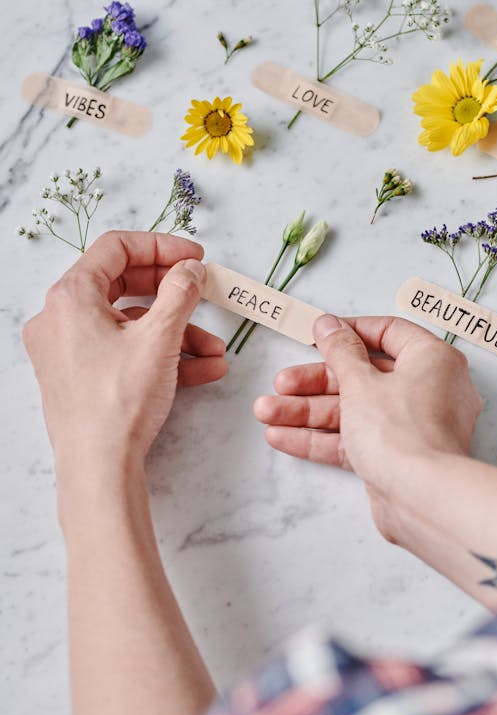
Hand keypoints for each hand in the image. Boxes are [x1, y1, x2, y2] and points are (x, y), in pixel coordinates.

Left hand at [23, 231, 226, 467]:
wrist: (99, 468)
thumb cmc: (117, 402)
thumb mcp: (160, 337)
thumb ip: (180, 293)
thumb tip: (190, 270)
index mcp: (71, 297)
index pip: (116, 248)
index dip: (161, 246)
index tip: (194, 257)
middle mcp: (61, 318)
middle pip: (124, 285)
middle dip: (175, 294)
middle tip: (205, 292)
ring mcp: (68, 349)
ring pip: (130, 325)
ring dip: (178, 332)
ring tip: (216, 350)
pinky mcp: (80, 376)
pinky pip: (124, 352)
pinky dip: (161, 356)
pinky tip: (203, 369)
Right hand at [253, 315, 482, 541]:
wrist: (421, 498)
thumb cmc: (404, 432)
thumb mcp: (361, 381)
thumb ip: (340, 351)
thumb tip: (329, 325)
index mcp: (432, 360)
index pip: (389, 333)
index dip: (350, 333)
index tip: (319, 336)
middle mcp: (427, 391)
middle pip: (363, 376)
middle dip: (315, 382)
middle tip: (282, 383)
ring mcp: (410, 427)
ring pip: (353, 410)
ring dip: (308, 411)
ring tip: (267, 412)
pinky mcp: (394, 457)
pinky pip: (354, 439)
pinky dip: (320, 437)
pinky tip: (282, 435)